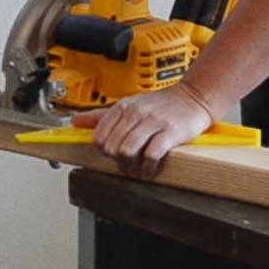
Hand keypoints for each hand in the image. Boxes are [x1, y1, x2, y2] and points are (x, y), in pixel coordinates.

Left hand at [71, 84, 211, 180]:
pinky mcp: (170, 132)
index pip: (100, 136)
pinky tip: (150, 171)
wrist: (193, 98)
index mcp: (123, 106)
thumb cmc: (160, 104)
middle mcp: (136, 112)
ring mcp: (154, 122)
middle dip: (116, 162)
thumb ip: (101, 115)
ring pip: (128, 151)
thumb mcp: (128, 104)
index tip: (110, 155)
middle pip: (113, 146)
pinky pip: (152, 155)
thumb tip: (75, 121)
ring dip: (131, 167)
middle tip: (124, 166)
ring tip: (136, 171)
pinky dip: (148, 168)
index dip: (103, 151)